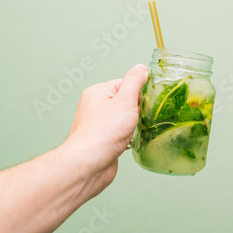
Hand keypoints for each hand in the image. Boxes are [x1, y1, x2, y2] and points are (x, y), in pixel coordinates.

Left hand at [65, 64, 147, 195]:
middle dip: (137, 111)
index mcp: (98, 92)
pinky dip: (130, 137)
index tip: (142, 104)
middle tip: (137, 119)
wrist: (90, 163)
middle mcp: (95, 107)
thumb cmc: (103, 132)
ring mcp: (99, 125)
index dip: (138, 94)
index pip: (125, 84)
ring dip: (134, 125)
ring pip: (126, 119)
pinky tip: (130, 142)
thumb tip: (141, 68)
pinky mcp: (104, 141)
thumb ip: (135, 82)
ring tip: (132, 132)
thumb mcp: (125, 100)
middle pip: (127, 102)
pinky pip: (123, 133)